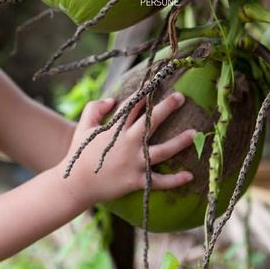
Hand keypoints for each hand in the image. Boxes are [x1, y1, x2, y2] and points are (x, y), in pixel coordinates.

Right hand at [64, 92, 195, 207]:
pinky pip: (159, 181)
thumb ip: (94, 109)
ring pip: (162, 151)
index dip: (144, 94)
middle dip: (167, 107)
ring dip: (179, 142)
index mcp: (115, 129)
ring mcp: (133, 163)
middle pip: (151, 122)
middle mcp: (127, 144)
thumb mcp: (83, 127)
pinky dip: (175, 180)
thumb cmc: (79, 154)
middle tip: (180, 97)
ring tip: (195, 133)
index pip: (132, 107)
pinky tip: (190, 175)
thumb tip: (111, 100)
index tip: (156, 83)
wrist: (75, 185)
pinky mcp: (136, 181)